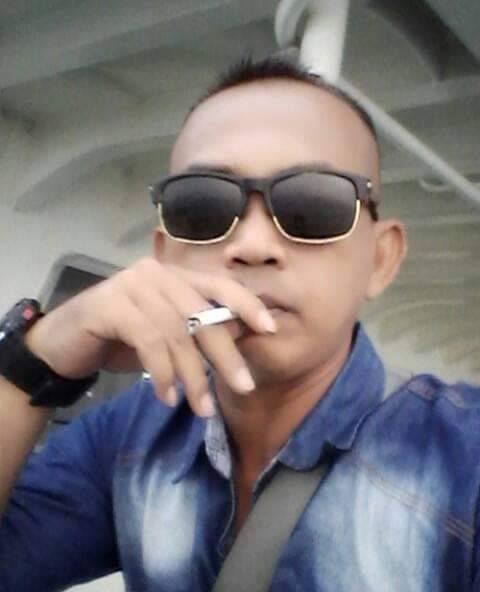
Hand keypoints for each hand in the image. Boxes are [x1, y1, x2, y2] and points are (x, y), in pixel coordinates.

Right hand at [25, 258, 275, 416]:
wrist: (66, 342)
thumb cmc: (123, 338)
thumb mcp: (168, 333)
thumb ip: (199, 329)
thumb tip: (243, 333)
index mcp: (175, 276)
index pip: (219, 284)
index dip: (247, 304)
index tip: (270, 328)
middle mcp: (156, 273)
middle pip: (202, 313)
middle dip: (225, 353)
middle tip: (244, 386)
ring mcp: (132, 286)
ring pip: (176, 332)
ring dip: (193, 375)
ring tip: (201, 408)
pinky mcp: (110, 305)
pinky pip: (149, 342)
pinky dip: (162, 373)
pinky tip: (166, 396)